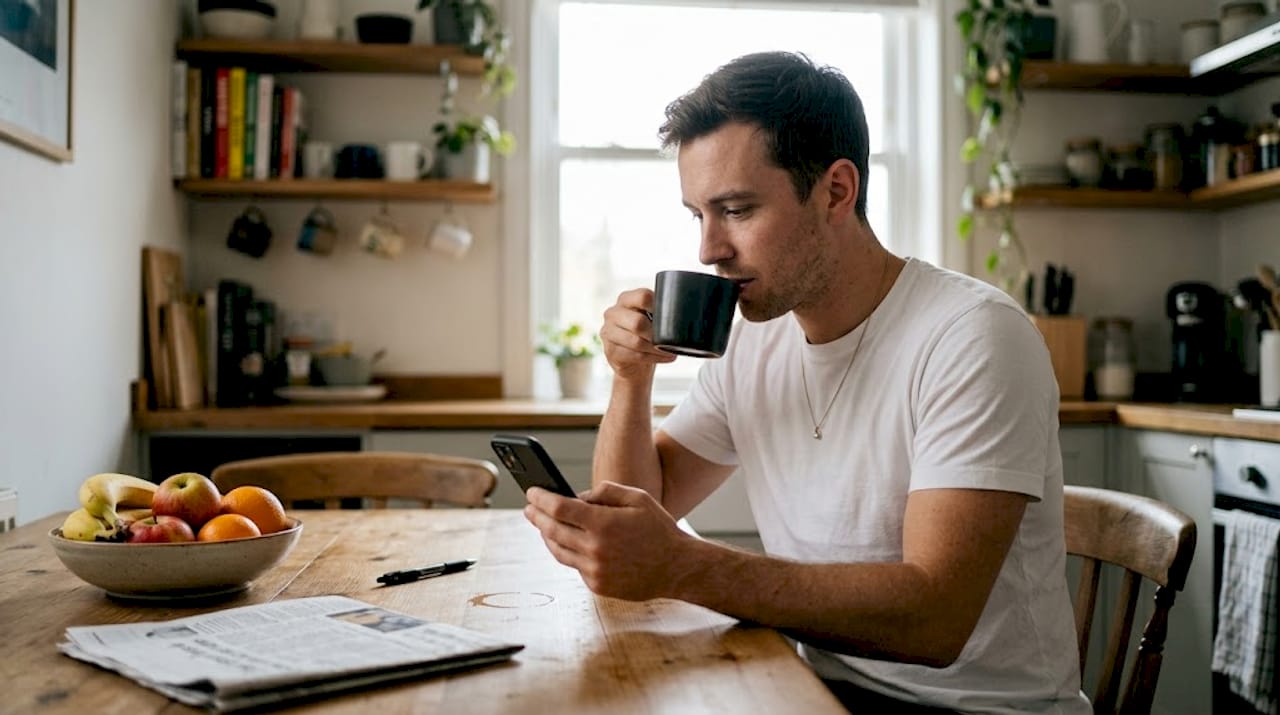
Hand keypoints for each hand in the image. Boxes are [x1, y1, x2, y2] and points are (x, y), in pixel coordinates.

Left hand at [524, 481, 690, 600]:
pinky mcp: (597, 585)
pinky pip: (574, 565)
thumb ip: (605, 491)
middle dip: (537, 516)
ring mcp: (595, 570)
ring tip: (543, 525)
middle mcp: (595, 548)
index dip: (541, 498)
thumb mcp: (638, 498)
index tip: (531, 492)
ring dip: (546, 536)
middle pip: (552, 530)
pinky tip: (568, 543)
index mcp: (604, 523)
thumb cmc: (659, 528)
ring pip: (558, 551)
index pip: (559, 508)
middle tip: (529, 508)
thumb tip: (577, 497)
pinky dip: (568, 552)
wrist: (677, 568)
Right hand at [600, 288, 675, 381]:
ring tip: (670, 351)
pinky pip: (634, 355)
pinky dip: (652, 358)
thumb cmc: (645, 335)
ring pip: (636, 341)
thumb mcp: (650, 318)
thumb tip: (686, 313)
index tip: (670, 317)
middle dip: (657, 334)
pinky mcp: (610, 351)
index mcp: (625, 299)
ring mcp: (608, 332)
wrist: (632, 362)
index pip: (642, 296)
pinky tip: (664, 357)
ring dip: (656, 349)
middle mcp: (613, 313)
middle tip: (670, 341)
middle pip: (637, 322)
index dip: (658, 306)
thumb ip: (660, 311)